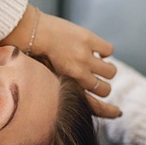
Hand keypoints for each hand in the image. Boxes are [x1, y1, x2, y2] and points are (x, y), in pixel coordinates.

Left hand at [0, 5, 120, 117]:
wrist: (29, 32)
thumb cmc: (33, 56)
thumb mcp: (46, 81)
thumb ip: (62, 90)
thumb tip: (74, 96)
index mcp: (67, 88)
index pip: (95, 106)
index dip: (108, 111)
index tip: (116, 111)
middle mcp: (79, 75)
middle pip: (105, 90)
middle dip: (103, 86)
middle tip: (97, 80)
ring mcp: (84, 57)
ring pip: (111, 71)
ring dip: (107, 70)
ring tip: (98, 65)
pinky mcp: (88, 39)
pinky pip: (109, 50)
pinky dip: (105, 51)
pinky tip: (95, 49)